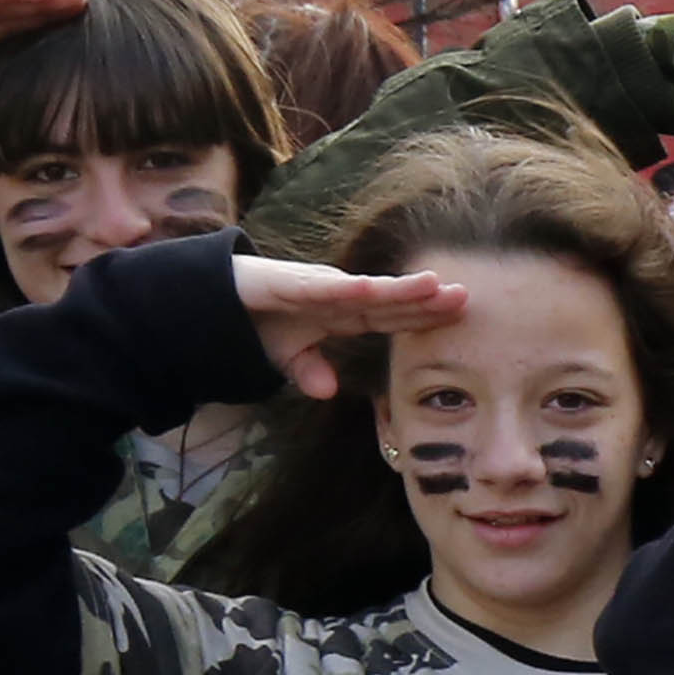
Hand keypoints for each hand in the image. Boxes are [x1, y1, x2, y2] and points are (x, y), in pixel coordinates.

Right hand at [225, 253, 466, 395]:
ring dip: (396, 287)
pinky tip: (368, 288)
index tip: (458, 316)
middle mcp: (333, 296)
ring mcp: (312, 287)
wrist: (208, 300)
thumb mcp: (287, 356)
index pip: (391, 316)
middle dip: (424, 299)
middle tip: (465, 296)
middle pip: (388, 300)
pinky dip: (342, 288)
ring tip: (432, 284)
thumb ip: (309, 371)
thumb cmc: (255, 322)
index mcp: (341, 314)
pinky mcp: (284, 283)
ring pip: (363, 289)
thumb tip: (327, 391)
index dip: (423, 316)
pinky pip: (318, 287)